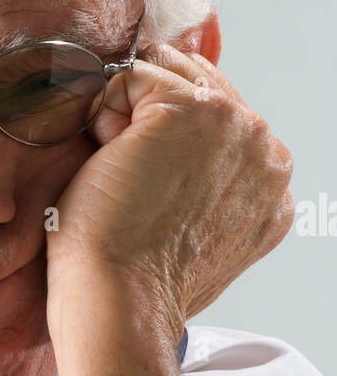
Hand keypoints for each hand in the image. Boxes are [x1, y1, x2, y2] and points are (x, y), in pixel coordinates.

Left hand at [45, 44, 293, 338]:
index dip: (169, 140)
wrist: (120, 300)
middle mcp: (264, 149)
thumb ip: (209, 191)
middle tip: (129, 181)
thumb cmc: (140, 283)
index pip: (221, 123)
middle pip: (198, 86)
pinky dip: (103, 113)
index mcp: (272, 185)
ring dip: (126, 116)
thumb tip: (176, 161)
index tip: (150, 189)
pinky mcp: (187, 109)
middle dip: (149, 120)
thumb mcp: (197, 239)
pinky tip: (108, 162)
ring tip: (119, 171)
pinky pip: (131, 77)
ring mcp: (232, 124)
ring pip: (165, 75)